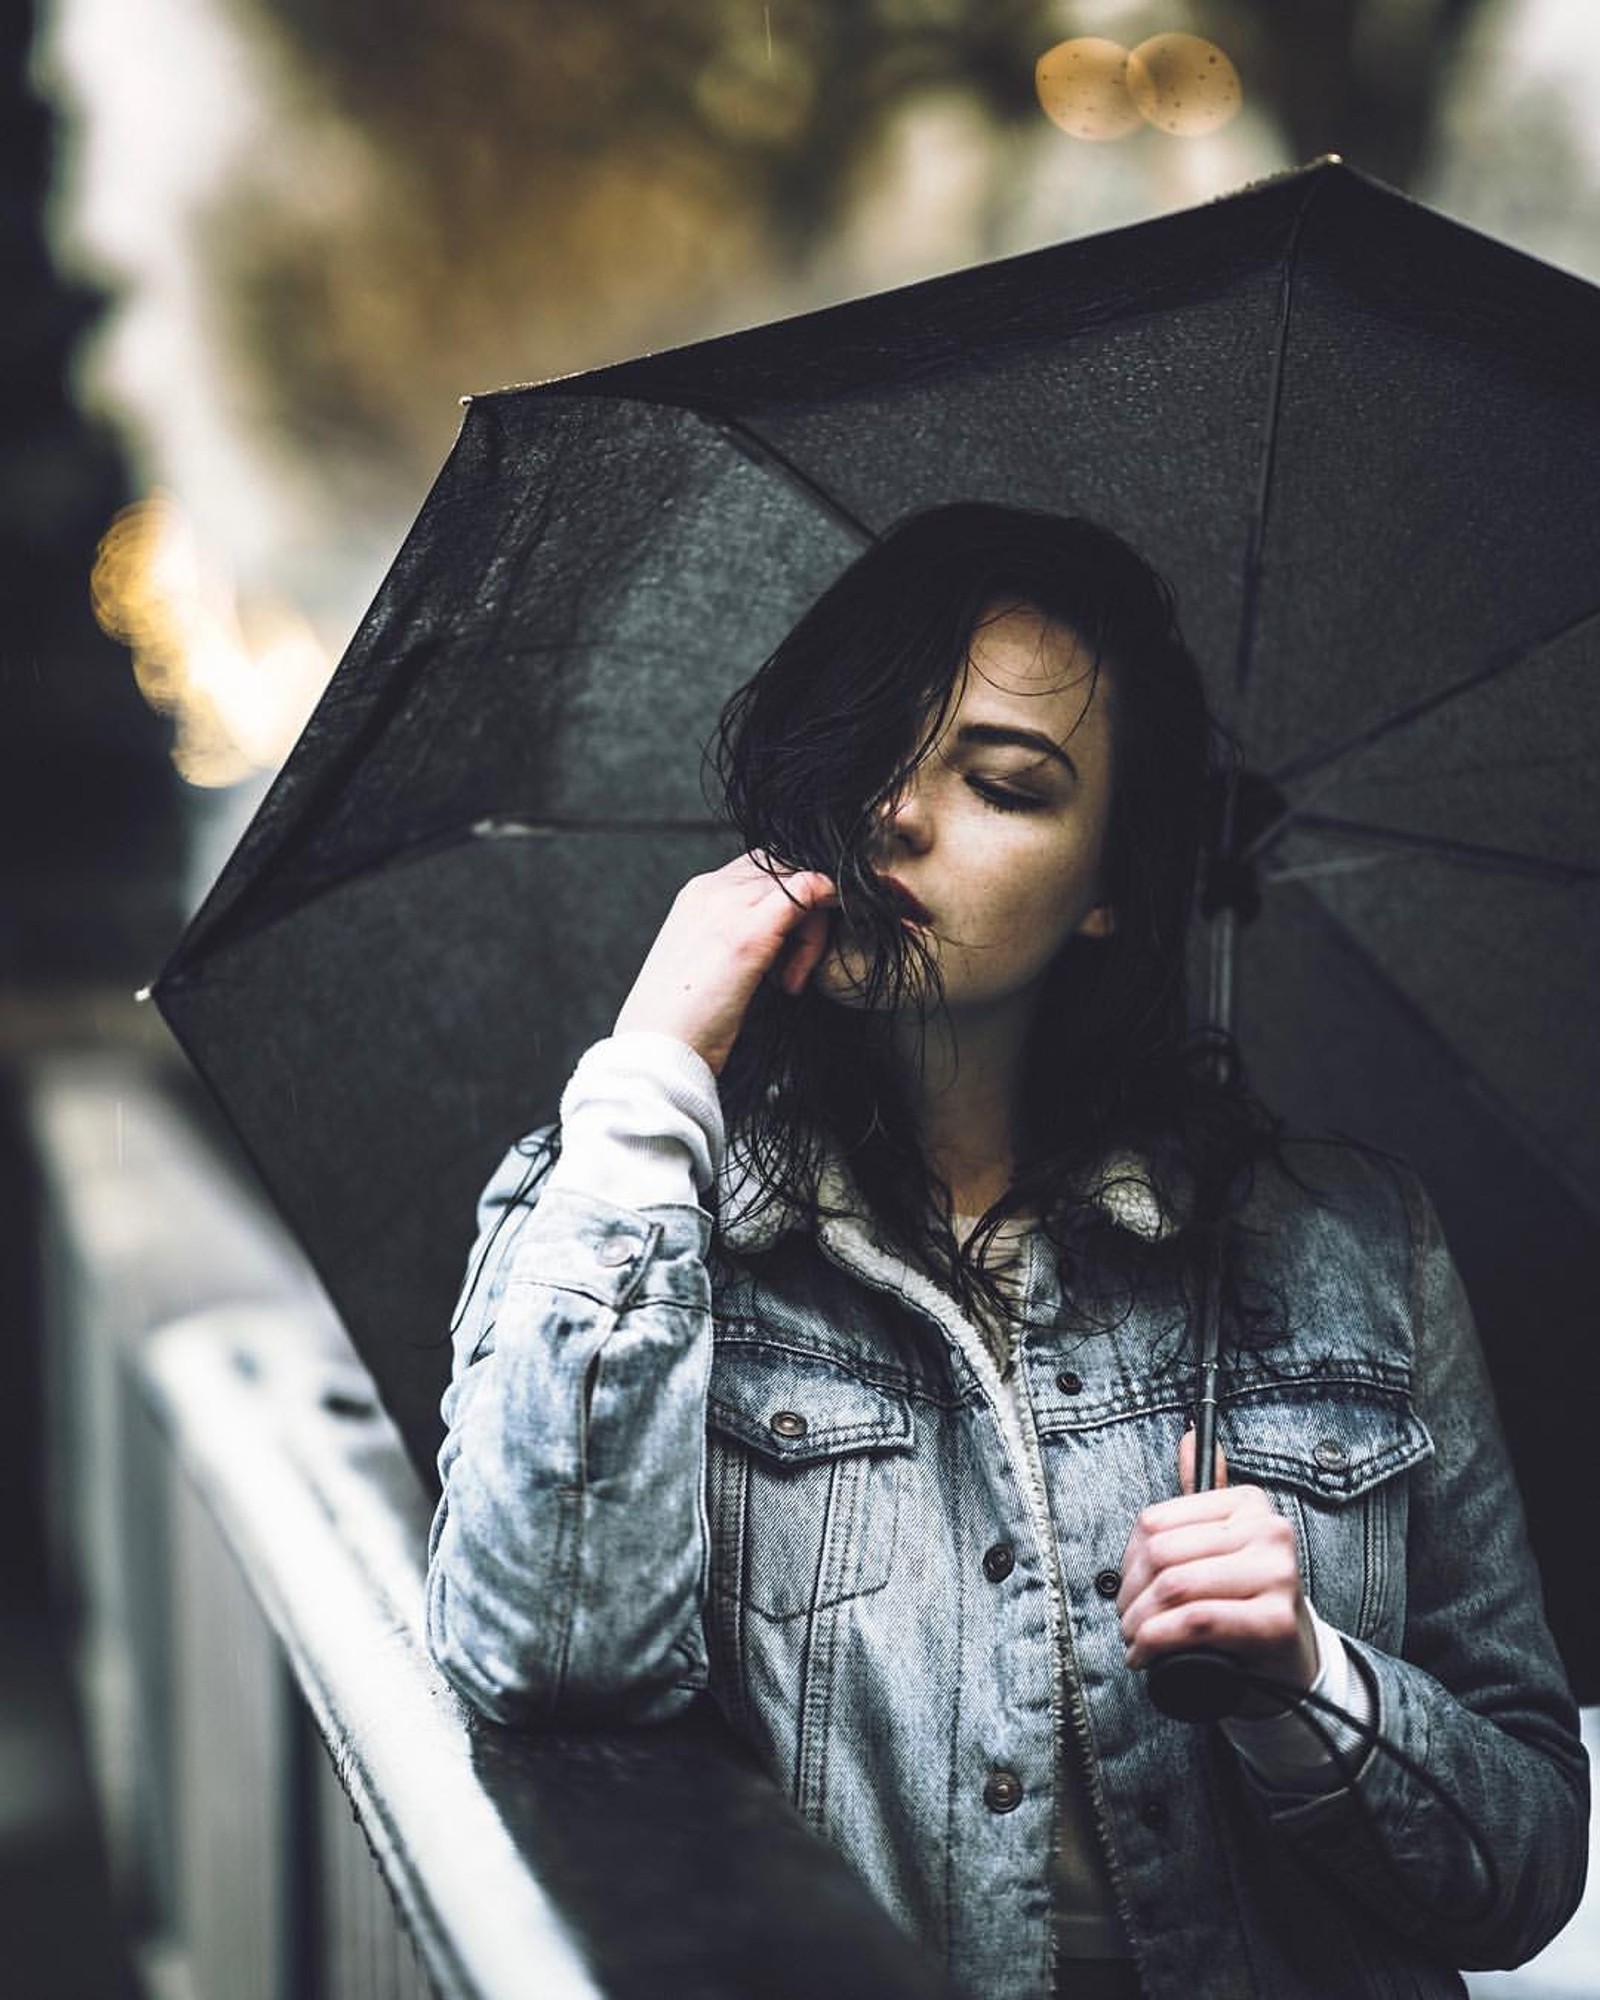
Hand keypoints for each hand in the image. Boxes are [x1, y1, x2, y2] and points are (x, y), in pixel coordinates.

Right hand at [612, 852, 837, 1074]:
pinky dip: (822, 914)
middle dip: (804, 913)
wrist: (658, 1049)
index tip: (786, 950)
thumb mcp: (711, 965)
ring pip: (799, 883)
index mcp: (697, 896)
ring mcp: (730, 907)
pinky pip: (805, 894)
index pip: (762, 871)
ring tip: (787, 981)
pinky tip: (810, 955)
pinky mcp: (749, 933)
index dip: (787, 903)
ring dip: (811, 929)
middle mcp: (711, 889)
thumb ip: (740, 937)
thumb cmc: (684, 1020)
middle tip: (794, 969)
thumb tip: (783, 938)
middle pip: (784, 871)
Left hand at [1117, 1434, 1317, 1716]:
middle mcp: (1269, 1531)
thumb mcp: (1223, 1542)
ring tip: (1134, 1639)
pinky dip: (1159, 1640)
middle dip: (1131, 1596)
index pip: (1156, 1521)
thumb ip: (1202, 1493)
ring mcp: (1278, 1573)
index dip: (1128, 1561)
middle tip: (1126, 1622)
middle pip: (1162, 1555)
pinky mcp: (1276, 1619)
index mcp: (1249, 1503)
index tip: (1127, 1588)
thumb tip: (1188, 1436)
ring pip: (1176, 1587)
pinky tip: (1148, 1654)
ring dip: (1140, 1622)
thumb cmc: (1244, 1597)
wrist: (1289, 1656)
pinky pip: (1196, 1621)